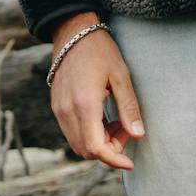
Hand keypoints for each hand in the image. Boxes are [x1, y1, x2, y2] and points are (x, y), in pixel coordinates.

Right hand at [49, 20, 143, 170]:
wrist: (72, 32)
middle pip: (86, 150)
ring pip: (78, 144)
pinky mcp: (56, 106)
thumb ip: (129, 108)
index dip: (114, 160)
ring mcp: (59, 109)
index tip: (130, 162)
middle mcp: (67, 111)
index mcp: (85, 104)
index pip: (96, 148)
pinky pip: (72, 132)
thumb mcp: (121, 76)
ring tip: (116, 122)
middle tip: (126, 129)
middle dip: (109, 149)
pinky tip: (103, 117)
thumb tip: (138, 135)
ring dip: (99, 142)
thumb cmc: (100, 51)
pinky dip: (89, 134)